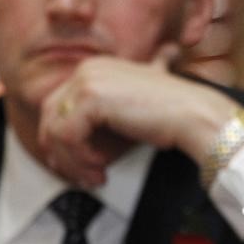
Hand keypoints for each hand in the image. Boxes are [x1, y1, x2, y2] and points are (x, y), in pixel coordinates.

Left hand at [38, 44, 237, 186]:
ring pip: (56, 130)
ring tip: (94, 176)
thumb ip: (109, 109)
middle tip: (79, 175)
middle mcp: (88, 69)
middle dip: (62, 152)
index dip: (61, 138)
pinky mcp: (90, 100)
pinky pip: (67, 137)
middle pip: (51, 116)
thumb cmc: (172, 114)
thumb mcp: (132, 105)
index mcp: (96, 67)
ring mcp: (87, 82)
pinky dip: (80, 158)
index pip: (59, 104)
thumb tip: (88, 139)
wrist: (193, 114)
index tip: (75, 162)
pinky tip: (100, 167)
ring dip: (72, 161)